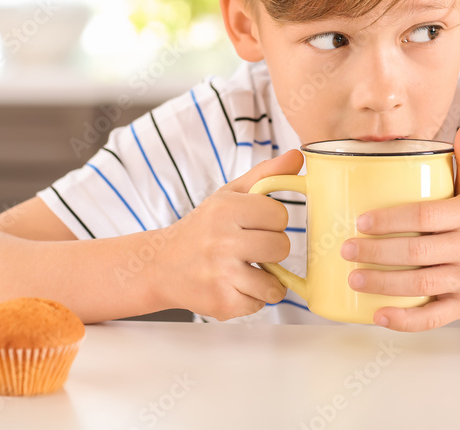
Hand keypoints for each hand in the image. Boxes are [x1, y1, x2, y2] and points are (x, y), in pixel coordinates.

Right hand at [155, 150, 301, 320]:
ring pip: (275, 283)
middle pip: (281, 247)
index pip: (279, 215)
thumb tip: (299, 156)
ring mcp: (222, 275)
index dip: (271, 221)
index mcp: (226, 209)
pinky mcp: (222, 303)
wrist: (161, 266)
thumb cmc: (202, 228)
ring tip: (245, 269)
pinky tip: (234, 285)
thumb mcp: (228, 195)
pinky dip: (251, 298)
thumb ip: (265, 175)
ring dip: (265, 279)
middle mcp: (222, 241)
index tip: (254, 224)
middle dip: (270, 249)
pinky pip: (260, 304)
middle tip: (250, 247)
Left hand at [340, 122, 459, 330]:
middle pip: (416, 252)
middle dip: (376, 252)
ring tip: (352, 278)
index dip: (391, 219)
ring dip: (382, 284)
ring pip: (419, 285)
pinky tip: (378, 315)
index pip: (425, 216)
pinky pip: (434, 317)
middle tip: (345, 249)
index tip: (361, 220)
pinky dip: (405, 320)